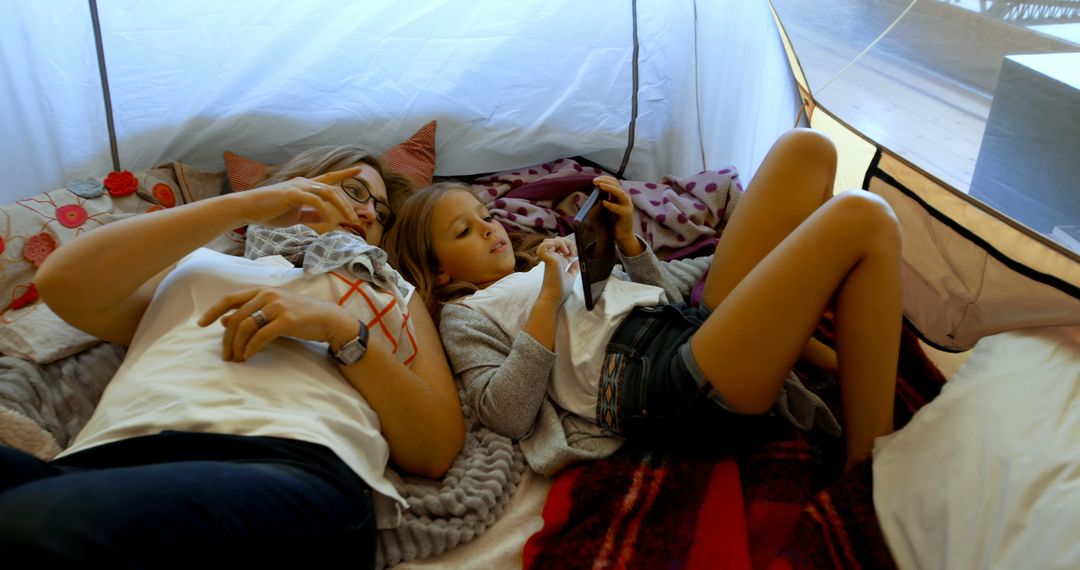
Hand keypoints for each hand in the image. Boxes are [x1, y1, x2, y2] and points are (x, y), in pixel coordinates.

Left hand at [197, 286, 356, 361]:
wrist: (328, 318)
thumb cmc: (299, 314)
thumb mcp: (272, 309)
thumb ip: (249, 312)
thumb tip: (223, 320)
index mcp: (261, 290)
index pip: (229, 298)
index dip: (212, 311)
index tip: (201, 324)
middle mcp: (267, 295)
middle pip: (235, 317)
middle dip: (227, 339)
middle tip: (226, 356)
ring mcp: (277, 306)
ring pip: (245, 326)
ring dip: (237, 346)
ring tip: (236, 359)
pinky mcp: (287, 320)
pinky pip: (261, 336)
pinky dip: (251, 348)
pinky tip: (248, 356)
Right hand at [235, 167, 361, 231]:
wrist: (247, 209)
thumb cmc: (269, 212)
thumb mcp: (295, 216)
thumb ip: (310, 215)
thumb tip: (326, 218)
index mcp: (304, 186)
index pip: (328, 178)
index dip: (343, 173)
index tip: (358, 170)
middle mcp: (303, 183)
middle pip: (333, 189)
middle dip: (347, 204)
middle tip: (355, 219)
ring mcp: (298, 187)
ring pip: (328, 193)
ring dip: (341, 206)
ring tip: (349, 220)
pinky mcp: (292, 194)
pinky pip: (314, 200)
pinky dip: (324, 210)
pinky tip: (328, 220)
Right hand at [535, 237, 578, 306]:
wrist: (554, 298)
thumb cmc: (559, 291)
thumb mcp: (571, 277)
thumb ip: (574, 268)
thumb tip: (577, 260)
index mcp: (557, 261)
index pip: (561, 247)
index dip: (570, 246)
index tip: (575, 254)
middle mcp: (552, 259)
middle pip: (554, 240)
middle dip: (566, 242)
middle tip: (572, 252)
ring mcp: (549, 259)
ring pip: (548, 241)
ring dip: (560, 242)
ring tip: (567, 252)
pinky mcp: (547, 261)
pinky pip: (543, 246)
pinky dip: (553, 244)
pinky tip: (563, 252)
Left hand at [593, 175, 641, 255]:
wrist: (622, 235)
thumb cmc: (613, 221)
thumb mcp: (606, 207)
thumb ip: (602, 199)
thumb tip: (592, 190)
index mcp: (620, 196)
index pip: (614, 182)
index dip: (605, 179)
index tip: (595, 179)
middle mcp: (625, 199)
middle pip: (617, 186)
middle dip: (606, 182)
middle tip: (595, 181)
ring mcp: (627, 206)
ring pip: (621, 194)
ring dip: (610, 189)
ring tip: (600, 186)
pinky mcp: (626, 215)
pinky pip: (619, 209)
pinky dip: (611, 205)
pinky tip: (604, 202)